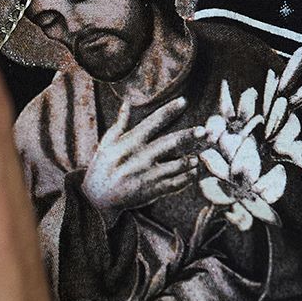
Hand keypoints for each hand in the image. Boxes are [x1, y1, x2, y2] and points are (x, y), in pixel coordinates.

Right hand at [81, 98, 197, 214]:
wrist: (97, 199)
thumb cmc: (101, 168)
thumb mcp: (106, 144)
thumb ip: (120, 124)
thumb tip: (127, 103)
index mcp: (129, 144)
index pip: (152, 123)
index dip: (168, 111)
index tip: (183, 101)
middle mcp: (140, 158)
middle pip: (170, 143)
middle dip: (188, 135)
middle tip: (204, 130)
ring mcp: (148, 176)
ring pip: (177, 165)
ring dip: (191, 159)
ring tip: (199, 155)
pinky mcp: (153, 191)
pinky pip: (177, 183)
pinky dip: (188, 177)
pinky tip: (195, 171)